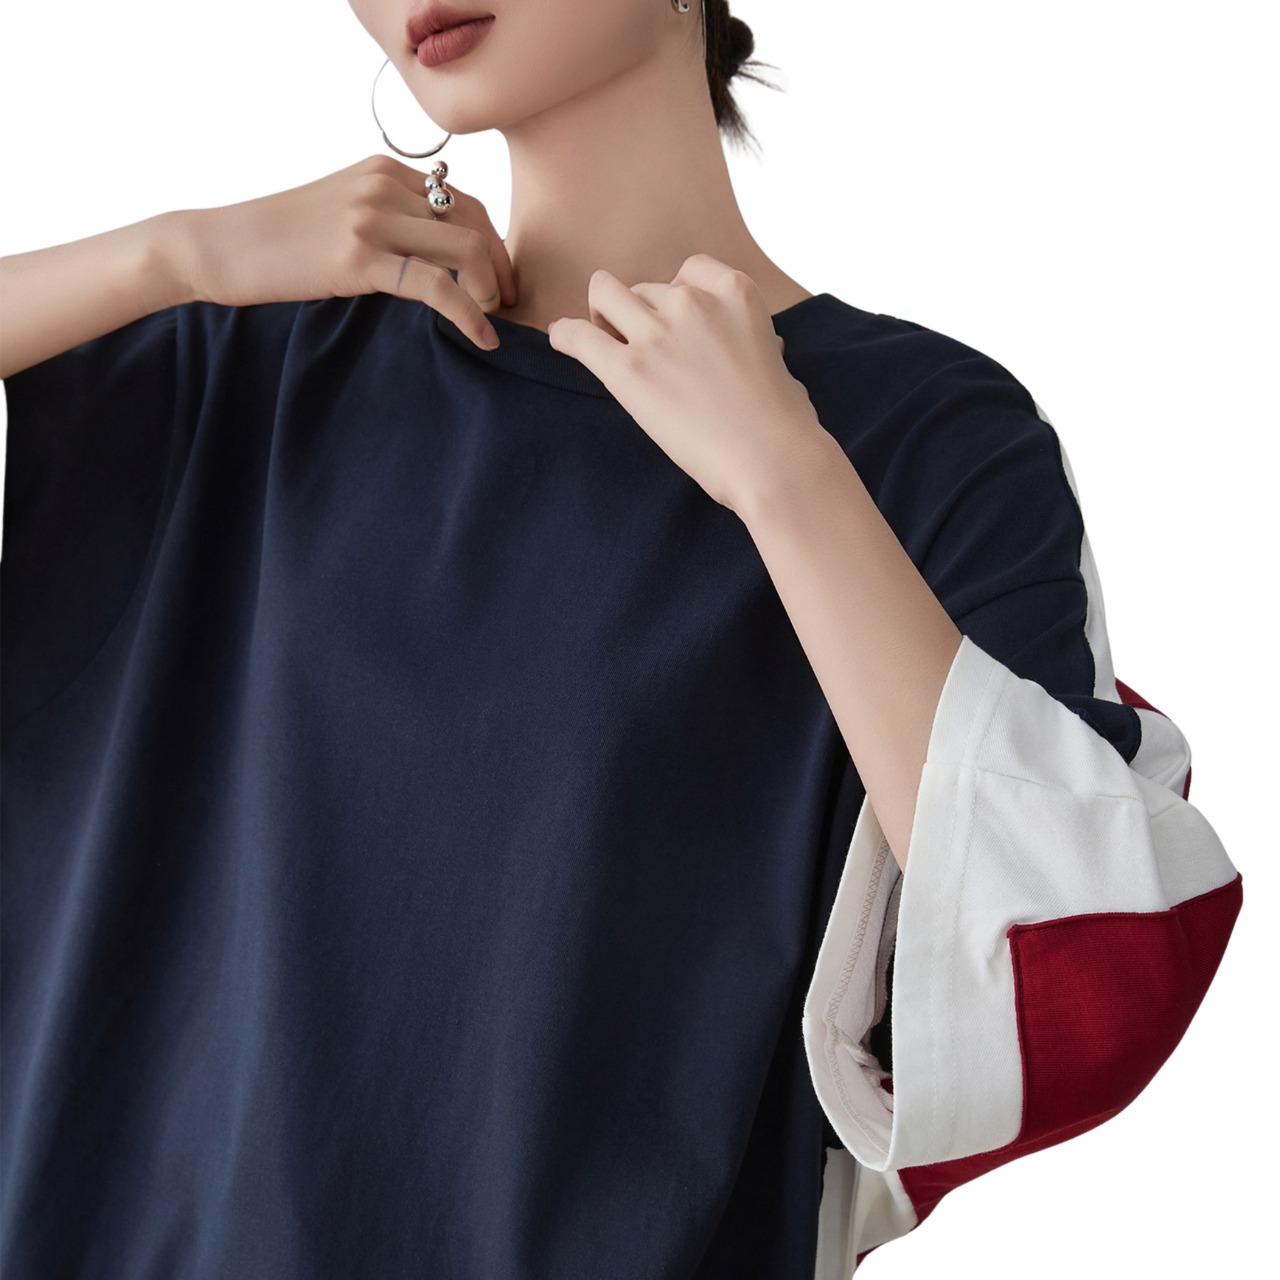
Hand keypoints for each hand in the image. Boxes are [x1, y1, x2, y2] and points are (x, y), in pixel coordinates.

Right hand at [177, 154, 515, 349]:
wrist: (219, 246)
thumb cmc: (278, 241)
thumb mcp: (340, 212)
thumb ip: (387, 219)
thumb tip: (433, 255)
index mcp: (384, 171)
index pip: (465, 203)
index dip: (493, 246)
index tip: (501, 284)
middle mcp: (384, 185)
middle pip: (475, 223)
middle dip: (502, 270)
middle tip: (509, 308)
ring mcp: (371, 218)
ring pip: (465, 249)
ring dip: (492, 291)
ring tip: (494, 322)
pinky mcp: (358, 257)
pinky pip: (436, 286)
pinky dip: (470, 314)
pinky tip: (482, 339)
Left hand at [545, 255, 825, 513]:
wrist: (773, 462)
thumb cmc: (784, 422)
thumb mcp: (779, 360)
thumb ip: (755, 340)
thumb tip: (756, 343)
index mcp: (734, 291)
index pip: (687, 272)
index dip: (675, 298)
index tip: (675, 324)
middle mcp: (692, 302)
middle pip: (645, 288)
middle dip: (640, 314)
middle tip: (644, 350)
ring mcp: (657, 334)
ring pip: (605, 295)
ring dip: (603, 315)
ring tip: (607, 343)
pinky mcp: (628, 370)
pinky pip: (579, 336)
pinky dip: (566, 335)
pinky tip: (563, 340)